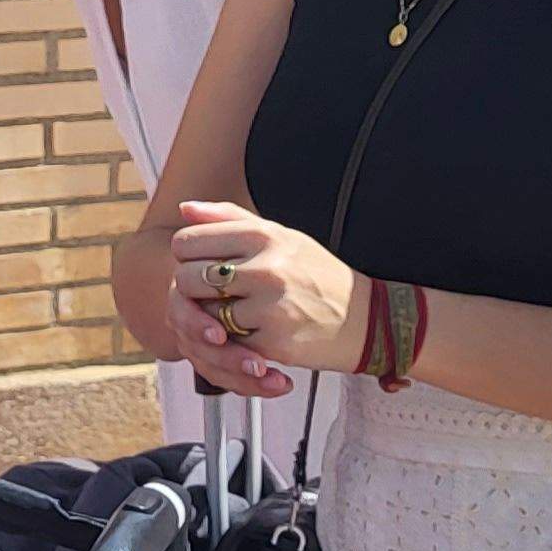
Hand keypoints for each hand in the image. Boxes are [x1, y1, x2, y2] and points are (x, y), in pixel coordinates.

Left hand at [156, 199, 367, 395]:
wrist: (366, 318)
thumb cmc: (317, 274)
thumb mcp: (281, 235)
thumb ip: (230, 219)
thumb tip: (185, 208)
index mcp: (263, 235)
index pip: (187, 242)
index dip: (186, 257)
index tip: (201, 265)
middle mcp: (265, 267)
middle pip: (186, 278)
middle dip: (192, 290)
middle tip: (213, 294)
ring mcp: (269, 306)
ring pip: (204, 313)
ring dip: (211, 317)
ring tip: (235, 312)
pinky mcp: (273, 342)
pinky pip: (227, 342)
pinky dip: (233, 339)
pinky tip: (254, 331)